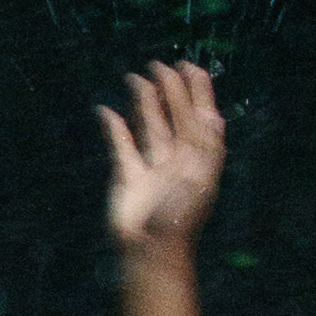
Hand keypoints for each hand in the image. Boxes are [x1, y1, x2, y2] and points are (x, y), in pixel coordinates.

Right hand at [103, 53, 226, 257]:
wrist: (151, 250)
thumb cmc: (180, 218)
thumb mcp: (200, 178)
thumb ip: (203, 145)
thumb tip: (209, 113)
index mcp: (200, 158)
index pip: (201, 116)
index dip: (198, 91)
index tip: (190, 66)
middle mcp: (178, 158)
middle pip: (175, 116)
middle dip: (170, 90)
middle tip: (159, 65)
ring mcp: (152, 165)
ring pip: (149, 126)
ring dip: (143, 102)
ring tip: (136, 78)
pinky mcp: (127, 175)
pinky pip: (121, 145)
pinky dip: (114, 127)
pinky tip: (106, 109)